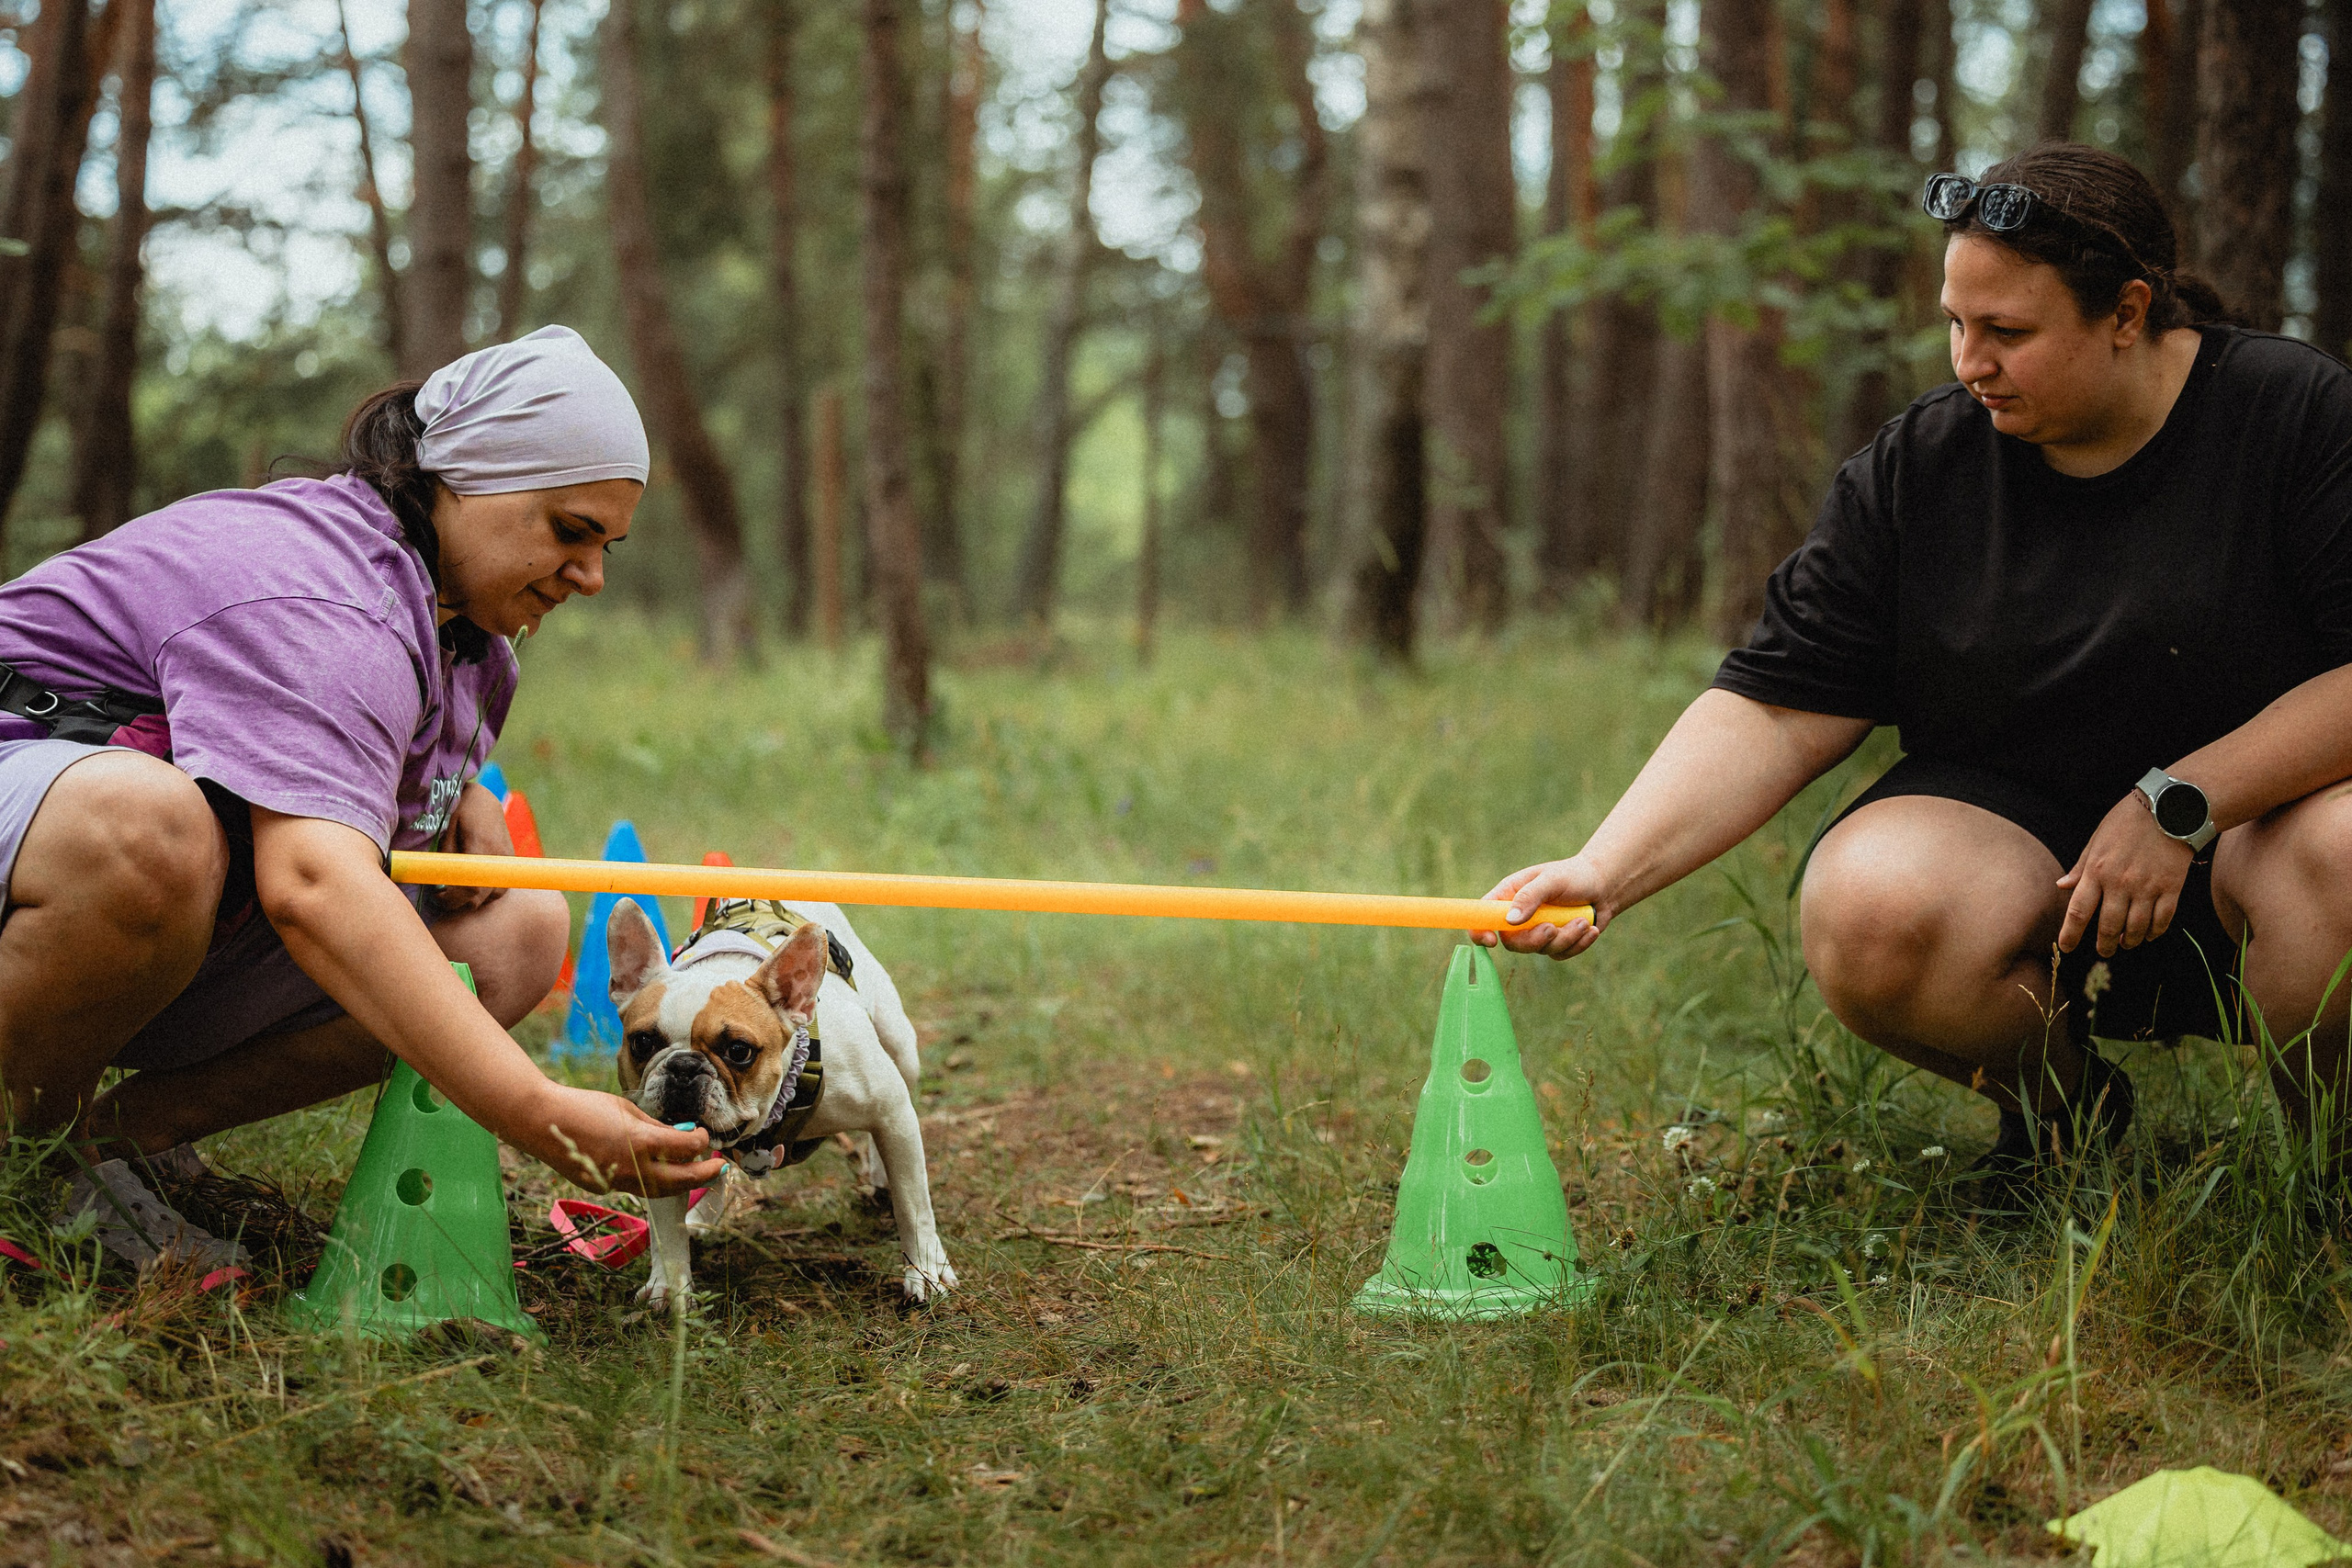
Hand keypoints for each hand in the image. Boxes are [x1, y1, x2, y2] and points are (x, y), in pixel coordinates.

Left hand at [427, 780, 512, 914]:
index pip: (472, 887)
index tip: (437, 896)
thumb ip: (446, 859)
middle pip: (481, 896)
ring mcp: (507, 861)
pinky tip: (471, 883)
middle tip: (441, 895)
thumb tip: (439, 886)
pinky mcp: (510, 863)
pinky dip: (486, 892)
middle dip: (459, 902)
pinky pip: (500, 888)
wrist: (484, 801)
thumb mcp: (447, 832)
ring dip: (474, 898)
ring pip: (493, 896)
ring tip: (456, 888)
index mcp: (481, 846)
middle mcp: (499, 857)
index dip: (453, 898)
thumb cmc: (460, 812)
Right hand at [515, 1083, 724, 1197]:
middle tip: (720, 1166)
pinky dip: (656, 1183)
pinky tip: (663, 1173)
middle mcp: (633, 1168)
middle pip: (682, 1179)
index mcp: (641, 1142)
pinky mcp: (604, 1187)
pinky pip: (638, 1189)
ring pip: (661, 1191)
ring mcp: (617, 1182)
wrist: (542, 1123)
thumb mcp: (627, 1110)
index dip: (701, 1141)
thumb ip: (656, 1125)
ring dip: (683, 1184)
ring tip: (698, 1174)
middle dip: (705, 1173)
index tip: (703, 1134)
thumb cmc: (585, 1107)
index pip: (687, 1148)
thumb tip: (682, 1133)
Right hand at [1473, 857, 1607, 959]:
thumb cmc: (1575, 876)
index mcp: (1509, 896)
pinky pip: (1561, 953)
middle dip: (1535, 939)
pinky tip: (1590, 928)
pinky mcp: (1556, 943)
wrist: (1604, 886)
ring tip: (1583, 920)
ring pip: (1542, 949)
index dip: (1479, 931)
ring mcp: (1538, 932)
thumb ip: (1530, 897)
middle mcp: (1520, 917)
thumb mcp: (1552, 880)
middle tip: (1553, 928)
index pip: (1482, 916)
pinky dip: (1578, 943)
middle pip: (1512, 943)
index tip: (1491, 940)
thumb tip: (1509, 920)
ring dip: (1566, 937)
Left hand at [2056, 791, 2194, 957]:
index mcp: (2097, 871)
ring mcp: (2147, 888)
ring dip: (2129, 941)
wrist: (2171, 808)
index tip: (2066, 948)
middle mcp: (2120, 884)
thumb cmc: (2127, 821)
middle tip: (2103, 951)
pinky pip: (2162, 920)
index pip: (2078, 911)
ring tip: (2125, 944)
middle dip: (2103, 945)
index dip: (2070, 934)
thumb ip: (2080, 867)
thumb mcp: (2097, 840)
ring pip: (2136, 928)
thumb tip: (2061, 886)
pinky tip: (2149, 935)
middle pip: (2108, 927)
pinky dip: (2154, 932)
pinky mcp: (2172, 888)